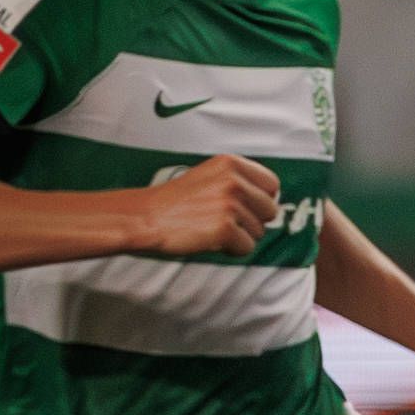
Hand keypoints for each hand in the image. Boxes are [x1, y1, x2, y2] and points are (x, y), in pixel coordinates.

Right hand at [127, 155, 279, 256]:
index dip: (260, 200)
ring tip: (210, 228)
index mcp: (231, 163)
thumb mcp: (209, 177)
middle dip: (252, 221)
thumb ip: (239, 181)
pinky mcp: (225, 228)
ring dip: (239, 236)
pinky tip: (210, 240)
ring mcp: (230, 204)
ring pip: (259, 232)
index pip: (272, 184)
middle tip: (223, 221)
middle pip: (270, 211)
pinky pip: (246, 248)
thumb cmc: (174, 202)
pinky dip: (231, 250)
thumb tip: (270, 200)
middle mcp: (233, 180)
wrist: (143, 218)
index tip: (244, 206)